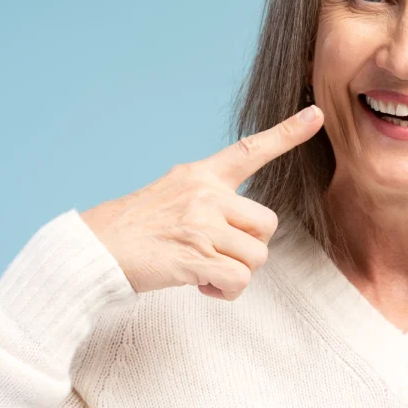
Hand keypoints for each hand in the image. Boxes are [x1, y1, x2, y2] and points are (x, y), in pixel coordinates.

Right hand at [81, 105, 323, 300]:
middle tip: (218, 255)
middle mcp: (205, 194)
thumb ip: (208, 202)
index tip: (317, 114)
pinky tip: (202, 287)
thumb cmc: (131, 231)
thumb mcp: (170, 197)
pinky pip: (239, 281)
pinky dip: (226, 293)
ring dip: (236, 273)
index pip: (250, 150)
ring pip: (257, 257)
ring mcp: (202, 225)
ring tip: (204, 271)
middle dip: (250, 247)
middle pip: (267, 224)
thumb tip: (239, 229)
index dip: (288, 133)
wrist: (90, 252)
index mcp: (200, 176)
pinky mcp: (196, 256)